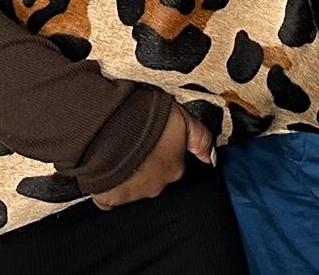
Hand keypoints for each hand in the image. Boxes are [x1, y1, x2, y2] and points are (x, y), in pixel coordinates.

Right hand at [90, 102, 213, 209]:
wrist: (111, 129)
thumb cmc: (147, 120)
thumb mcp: (183, 119)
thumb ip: (200, 139)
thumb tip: (211, 158)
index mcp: (174, 169)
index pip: (175, 166)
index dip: (166, 152)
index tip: (158, 141)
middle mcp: (155, 187)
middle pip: (155, 178)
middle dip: (148, 166)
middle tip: (138, 145)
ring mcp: (132, 194)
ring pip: (134, 186)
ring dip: (130, 174)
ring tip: (120, 152)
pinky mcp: (108, 198)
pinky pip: (110, 197)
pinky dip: (109, 187)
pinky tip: (107, 171)